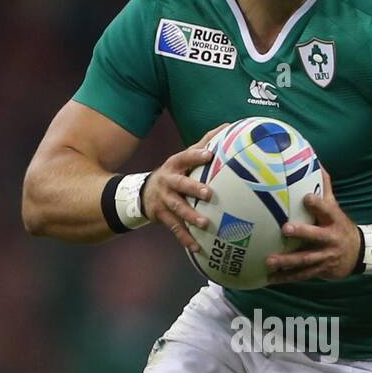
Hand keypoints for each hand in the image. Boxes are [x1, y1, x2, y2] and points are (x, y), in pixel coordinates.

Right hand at [141, 124, 225, 251]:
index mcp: (175, 165)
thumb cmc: (174, 173)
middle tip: (209, 193)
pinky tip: (197, 248)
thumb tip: (229, 125)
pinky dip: (186, 239)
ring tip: (205, 224)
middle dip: (193, 188)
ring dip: (190, 216)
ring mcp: (164, 200)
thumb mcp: (183, 157)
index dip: (196, 155)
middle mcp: (168, 181)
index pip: (185, 156)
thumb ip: (204, 142)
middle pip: (180, 184)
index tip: (210, 154)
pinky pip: (175, 229)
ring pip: (177, 209)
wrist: (142, 193)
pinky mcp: (163, 216)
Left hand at [265, 170, 359, 284]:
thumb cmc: (340, 225)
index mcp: (334, 220)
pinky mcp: (321, 270)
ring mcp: (326, 256)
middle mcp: (331, 238)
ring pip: (306, 259)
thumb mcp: (335, 207)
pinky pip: (302, 275)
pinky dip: (287, 277)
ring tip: (270, 261)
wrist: (359, 253)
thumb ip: (325, 187)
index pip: (328, 210)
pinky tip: (271, 278)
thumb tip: (316, 162)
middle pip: (317, 236)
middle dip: (302, 233)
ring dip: (288, 261)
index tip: (306, 197)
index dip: (318, 204)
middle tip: (285, 229)